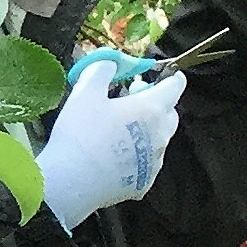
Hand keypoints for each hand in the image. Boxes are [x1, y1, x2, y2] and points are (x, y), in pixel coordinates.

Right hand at [31, 56, 187, 232]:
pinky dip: (137, 156)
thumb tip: (111, 62)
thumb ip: (102, 69)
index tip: (165, 76)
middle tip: (130, 100)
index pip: (175, 87)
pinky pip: (146, 164)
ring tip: (119, 130)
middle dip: (156, 103)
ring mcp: (154, 163)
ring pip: (158, 140)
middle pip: (169, 114)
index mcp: (152, 109)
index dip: (171, 78)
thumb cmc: (81, 132)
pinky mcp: (144, 184)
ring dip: (146, 131)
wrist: (72, 182)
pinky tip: (114, 157)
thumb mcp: (85, 91)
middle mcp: (161, 137)